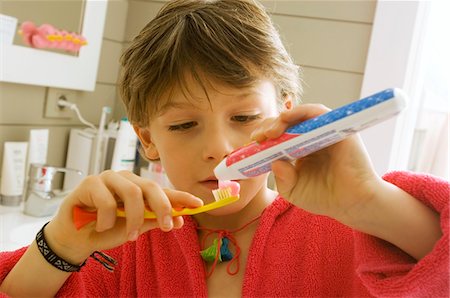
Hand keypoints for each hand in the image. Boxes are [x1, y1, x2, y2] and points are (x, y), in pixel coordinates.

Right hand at [44, 170, 202, 263]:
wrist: (76, 240)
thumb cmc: (105, 230)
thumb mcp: (134, 228)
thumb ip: (154, 221)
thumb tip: (180, 220)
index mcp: (137, 188)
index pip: (162, 190)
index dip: (180, 196)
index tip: (198, 204)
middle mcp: (125, 180)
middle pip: (151, 186)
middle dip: (163, 207)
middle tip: (166, 227)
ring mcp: (107, 178)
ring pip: (132, 193)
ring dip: (133, 219)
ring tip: (129, 237)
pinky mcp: (89, 183)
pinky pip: (107, 201)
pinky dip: (107, 219)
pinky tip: (101, 225)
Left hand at [252, 104, 379, 222]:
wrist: (352, 204)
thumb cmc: (324, 197)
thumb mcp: (293, 191)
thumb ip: (281, 179)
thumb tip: (275, 162)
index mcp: (300, 149)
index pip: (279, 135)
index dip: (264, 136)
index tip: (252, 143)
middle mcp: (311, 137)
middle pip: (286, 122)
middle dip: (268, 126)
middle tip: (258, 137)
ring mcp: (324, 131)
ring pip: (299, 114)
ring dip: (281, 118)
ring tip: (269, 132)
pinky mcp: (337, 128)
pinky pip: (317, 112)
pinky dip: (300, 112)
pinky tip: (286, 120)